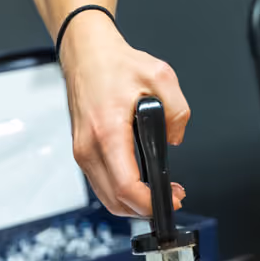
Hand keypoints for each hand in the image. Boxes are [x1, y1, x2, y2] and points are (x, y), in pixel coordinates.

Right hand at [59, 10, 189, 216]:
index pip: (125, 185)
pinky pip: (101, 183)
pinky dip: (121, 191)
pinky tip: (141, 183)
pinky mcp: (82, 151)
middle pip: (115, 200)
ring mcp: (82, 151)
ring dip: (133, 203)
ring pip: (106, 196)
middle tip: (172, 198)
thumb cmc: (115, 63)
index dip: (149, 202)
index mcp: (107, 130)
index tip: (169, 200)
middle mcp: (89, 146)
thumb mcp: (161, 76)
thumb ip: (178, 110)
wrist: (85, 52)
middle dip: (146, 208)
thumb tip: (175, 139)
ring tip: (160, 192)